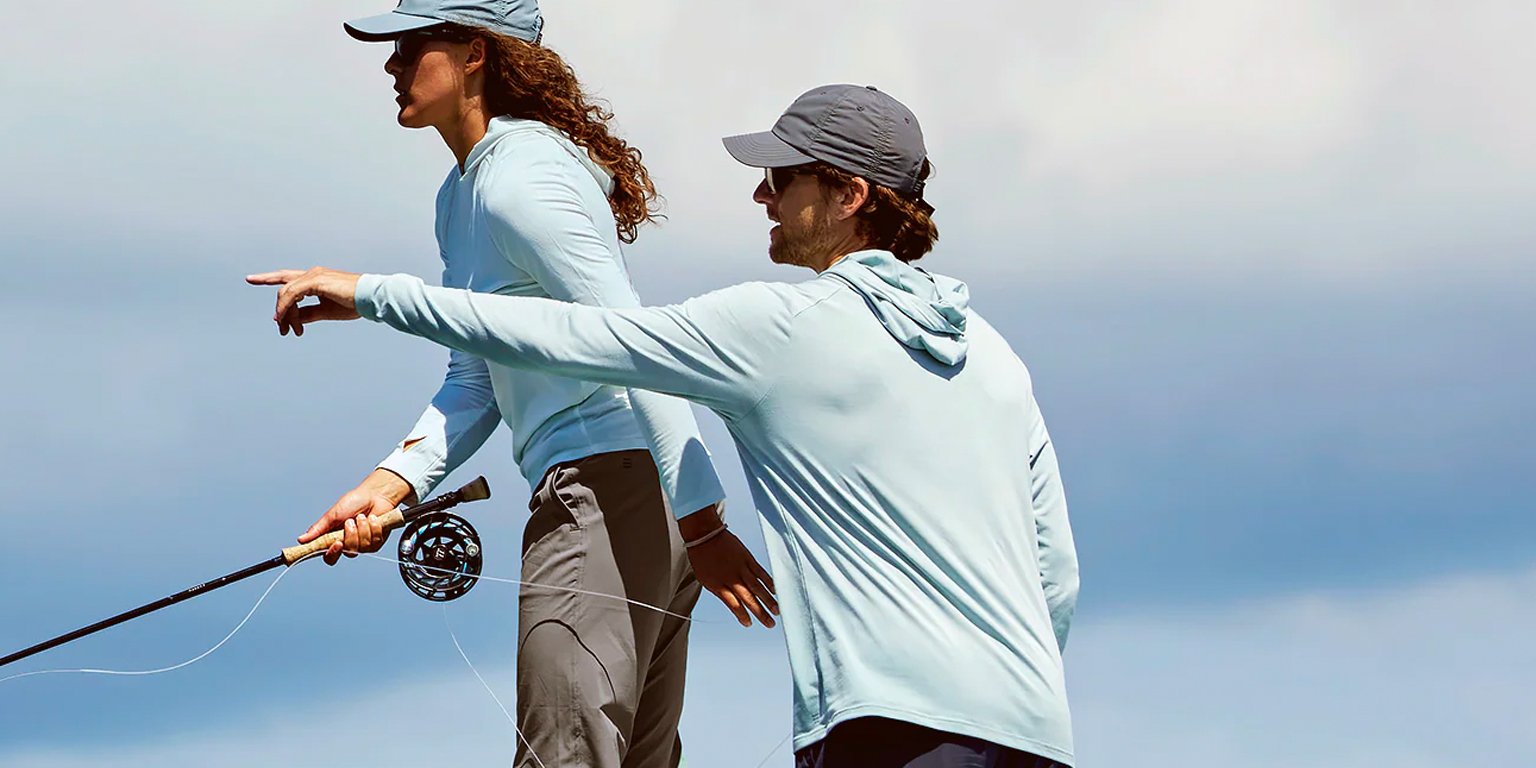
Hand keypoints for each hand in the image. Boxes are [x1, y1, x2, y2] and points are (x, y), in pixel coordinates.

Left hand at [246, 267, 362, 336]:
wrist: (370, 298)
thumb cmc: (353, 303)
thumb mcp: (325, 311)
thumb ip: (307, 314)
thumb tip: (288, 320)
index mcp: (315, 278)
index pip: (286, 277)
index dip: (268, 278)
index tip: (251, 279)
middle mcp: (311, 273)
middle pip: (283, 285)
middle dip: (278, 307)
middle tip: (278, 327)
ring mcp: (312, 275)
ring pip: (286, 294)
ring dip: (285, 314)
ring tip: (291, 331)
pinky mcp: (315, 281)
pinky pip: (291, 296)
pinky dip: (287, 309)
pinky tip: (288, 321)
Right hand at [299, 485, 400, 565]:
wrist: (374, 495)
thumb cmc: (353, 503)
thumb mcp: (332, 515)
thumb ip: (318, 529)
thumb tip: (300, 540)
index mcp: (334, 540)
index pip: (330, 557)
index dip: (332, 554)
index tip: (337, 543)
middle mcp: (349, 545)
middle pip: (348, 553)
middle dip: (351, 536)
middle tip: (350, 521)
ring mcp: (364, 546)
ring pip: (362, 547)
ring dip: (362, 528)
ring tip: (361, 517)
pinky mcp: (376, 543)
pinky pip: (374, 542)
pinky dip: (373, 527)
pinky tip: (373, 518)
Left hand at [680, 507, 777, 627]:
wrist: (704, 534)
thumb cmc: (702, 557)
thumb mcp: (704, 578)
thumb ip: (719, 590)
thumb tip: (731, 601)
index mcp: (719, 586)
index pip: (734, 605)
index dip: (742, 615)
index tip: (749, 624)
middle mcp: (732, 579)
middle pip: (749, 599)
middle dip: (760, 613)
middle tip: (770, 624)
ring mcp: (741, 568)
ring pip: (757, 587)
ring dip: (768, 600)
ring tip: (777, 611)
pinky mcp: (748, 558)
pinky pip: (760, 572)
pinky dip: (769, 582)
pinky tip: (775, 590)